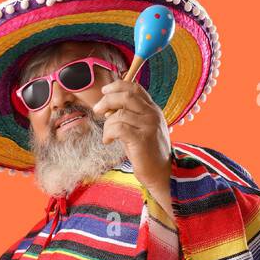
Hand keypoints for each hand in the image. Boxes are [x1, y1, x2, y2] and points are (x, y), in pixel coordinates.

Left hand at [92, 79, 172, 205]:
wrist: (162, 174)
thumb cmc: (148, 153)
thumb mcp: (141, 129)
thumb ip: (130, 116)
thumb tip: (108, 108)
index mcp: (153, 109)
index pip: (135, 88)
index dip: (117, 86)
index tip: (105, 91)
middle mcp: (152, 114)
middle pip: (126, 96)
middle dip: (107, 100)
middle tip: (97, 110)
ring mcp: (149, 126)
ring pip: (119, 114)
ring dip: (107, 124)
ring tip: (108, 136)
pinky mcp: (142, 139)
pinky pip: (118, 128)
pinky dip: (108, 133)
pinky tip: (108, 141)